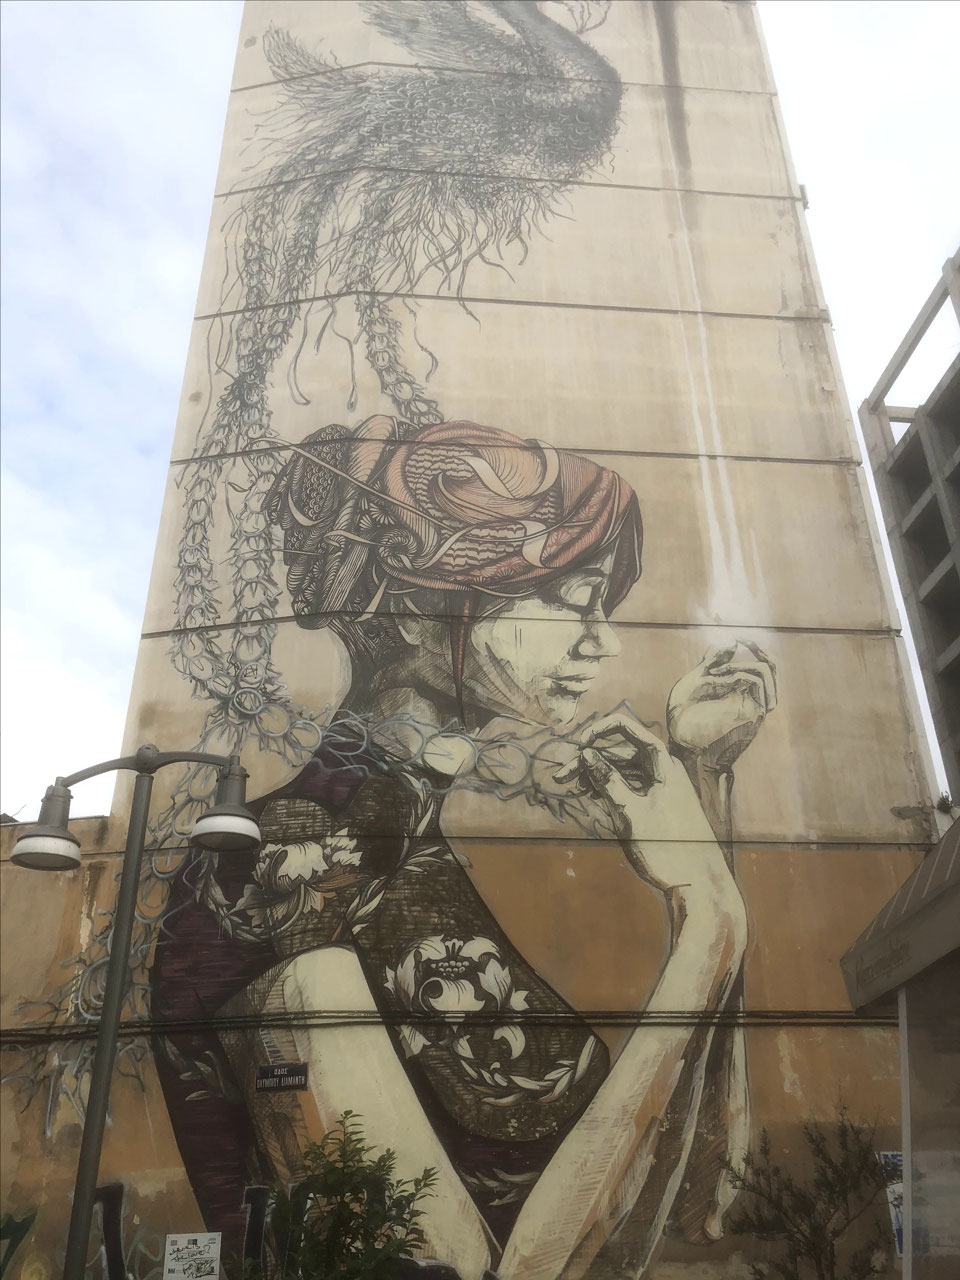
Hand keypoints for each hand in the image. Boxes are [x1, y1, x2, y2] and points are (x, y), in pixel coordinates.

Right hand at [553, 709, 729, 895]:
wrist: (699, 883)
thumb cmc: (667, 846)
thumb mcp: (630, 812)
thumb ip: (607, 780)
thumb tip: (586, 753)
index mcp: (662, 763)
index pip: (627, 728)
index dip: (599, 730)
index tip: (577, 746)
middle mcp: (663, 769)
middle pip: (621, 751)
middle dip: (591, 760)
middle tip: (562, 778)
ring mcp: (661, 786)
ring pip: (623, 770)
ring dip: (598, 776)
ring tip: (574, 789)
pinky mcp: (659, 803)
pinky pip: (630, 786)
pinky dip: (611, 789)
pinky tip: (593, 796)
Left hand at [667, 640, 776, 768]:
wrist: (681, 746)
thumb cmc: (683, 720)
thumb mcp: (694, 682)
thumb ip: (711, 664)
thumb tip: (729, 644)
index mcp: (738, 690)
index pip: (760, 663)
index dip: (753, 646)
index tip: (736, 636)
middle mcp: (750, 697)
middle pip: (771, 667)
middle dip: (757, 648)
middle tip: (741, 639)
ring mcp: (753, 706)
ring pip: (768, 673)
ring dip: (742, 662)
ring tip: (715, 672)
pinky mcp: (752, 714)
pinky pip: (758, 685)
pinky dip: (739, 673)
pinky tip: (718, 678)